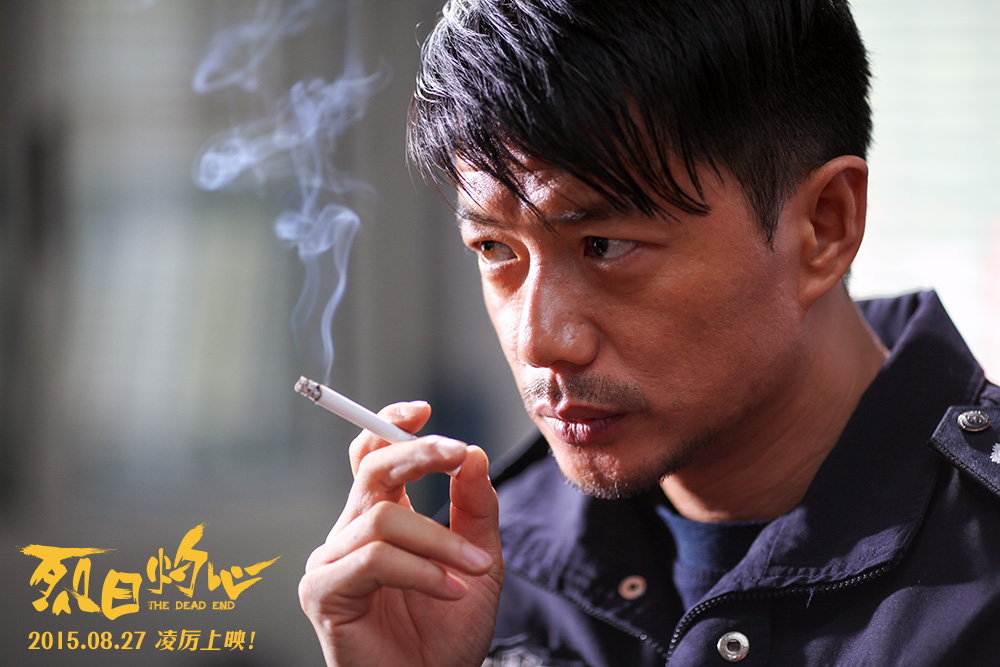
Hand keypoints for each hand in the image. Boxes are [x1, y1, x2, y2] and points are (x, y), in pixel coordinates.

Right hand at [299, 401, 503, 665]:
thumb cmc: (448, 633)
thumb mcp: (478, 560)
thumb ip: (475, 509)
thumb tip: (474, 455)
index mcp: (383, 517)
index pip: (373, 455)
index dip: (391, 424)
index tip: (424, 409)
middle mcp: (352, 532)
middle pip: (371, 469)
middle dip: (416, 452)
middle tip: (458, 454)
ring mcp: (332, 561)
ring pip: (383, 518)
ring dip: (439, 539)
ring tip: (478, 567)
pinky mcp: (323, 592)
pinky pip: (374, 558)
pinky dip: (422, 570)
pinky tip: (452, 590)